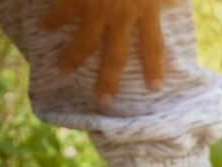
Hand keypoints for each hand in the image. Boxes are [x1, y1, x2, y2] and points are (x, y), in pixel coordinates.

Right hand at [41, 0, 165, 105]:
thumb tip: (177, 2)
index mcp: (148, 9)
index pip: (155, 46)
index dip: (155, 68)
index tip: (155, 88)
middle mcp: (123, 15)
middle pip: (117, 56)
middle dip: (109, 80)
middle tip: (103, 101)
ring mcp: (99, 7)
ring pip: (85, 41)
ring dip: (73, 58)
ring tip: (62, 70)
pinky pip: (63, 12)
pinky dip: (53, 19)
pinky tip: (44, 26)